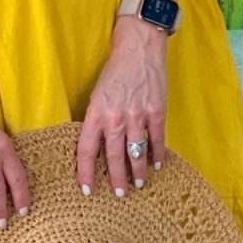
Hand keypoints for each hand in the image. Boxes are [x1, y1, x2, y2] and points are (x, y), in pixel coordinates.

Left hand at [77, 19, 167, 196]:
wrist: (138, 48)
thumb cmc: (115, 71)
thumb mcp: (97, 95)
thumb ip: (96, 119)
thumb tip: (96, 146)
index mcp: (96, 113)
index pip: (86, 150)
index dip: (85, 172)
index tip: (87, 190)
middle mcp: (115, 117)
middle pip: (113, 157)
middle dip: (116, 178)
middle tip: (119, 194)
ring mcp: (137, 115)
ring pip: (136, 152)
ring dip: (138, 172)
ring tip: (139, 184)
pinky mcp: (157, 111)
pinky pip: (156, 139)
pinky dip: (157, 154)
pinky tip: (157, 164)